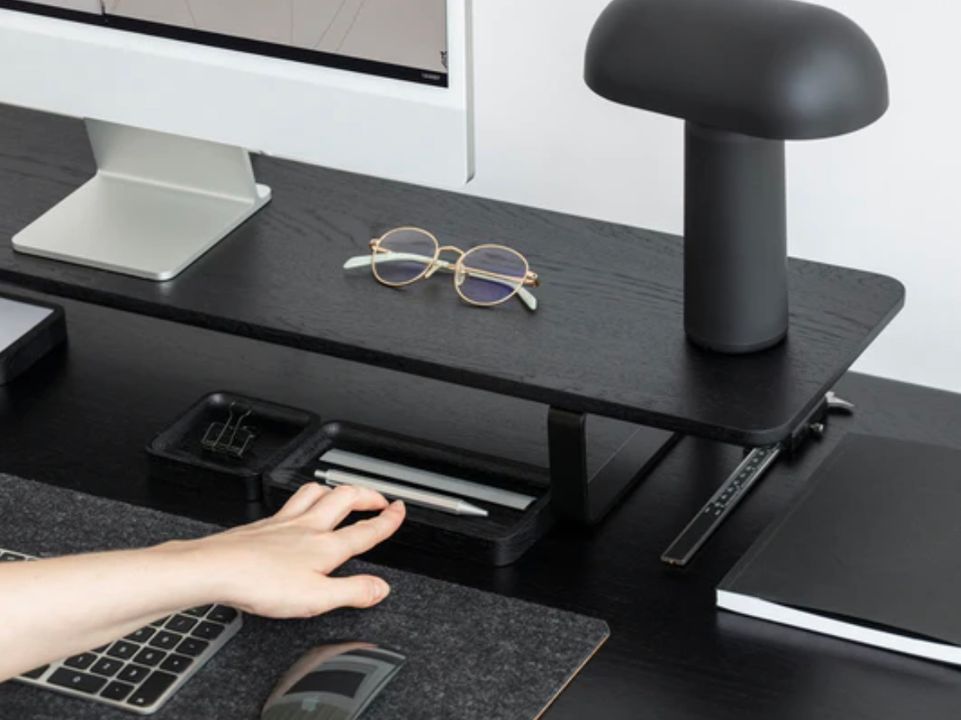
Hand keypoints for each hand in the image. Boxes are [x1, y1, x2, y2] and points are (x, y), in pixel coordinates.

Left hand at [189, 483, 405, 617]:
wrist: (216, 569)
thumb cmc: (260, 582)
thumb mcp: (317, 598)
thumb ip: (352, 591)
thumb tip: (380, 588)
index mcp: (326, 547)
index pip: (366, 529)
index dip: (388, 520)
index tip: (399, 510)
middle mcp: (308, 527)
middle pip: (345, 498)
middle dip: (368, 495)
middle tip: (379, 499)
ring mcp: (284, 522)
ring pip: (317, 492)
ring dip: (336, 489)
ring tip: (344, 492)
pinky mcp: (264, 524)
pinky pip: (292, 500)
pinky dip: (305, 497)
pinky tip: (299, 507)